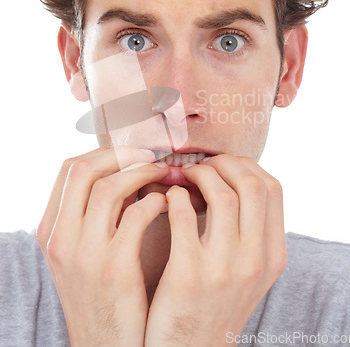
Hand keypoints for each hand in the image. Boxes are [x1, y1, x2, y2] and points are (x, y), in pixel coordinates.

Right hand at [36, 146, 168, 346]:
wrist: (105, 346)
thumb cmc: (101, 293)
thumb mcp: (82, 252)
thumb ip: (94, 214)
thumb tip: (127, 171)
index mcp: (52, 229)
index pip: (70, 168)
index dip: (104, 152)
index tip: (131, 152)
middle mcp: (61, 238)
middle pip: (85, 170)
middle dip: (122, 155)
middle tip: (150, 157)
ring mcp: (85, 255)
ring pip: (110, 187)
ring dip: (141, 173)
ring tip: (162, 175)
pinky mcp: (115, 270)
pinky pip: (137, 216)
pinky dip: (155, 201)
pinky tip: (166, 204)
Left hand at [144, 154, 286, 346]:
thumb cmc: (215, 304)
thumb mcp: (248, 272)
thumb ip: (250, 231)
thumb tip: (234, 180)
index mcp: (272, 255)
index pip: (272, 188)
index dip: (245, 166)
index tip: (223, 164)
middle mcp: (255, 260)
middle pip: (251, 185)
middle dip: (224, 163)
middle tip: (202, 164)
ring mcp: (224, 268)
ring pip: (221, 194)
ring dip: (198, 175)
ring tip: (182, 176)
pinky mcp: (189, 274)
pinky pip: (182, 214)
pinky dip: (173, 196)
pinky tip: (167, 198)